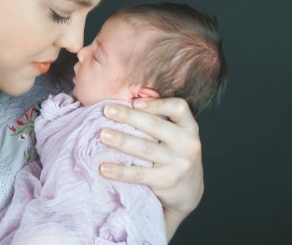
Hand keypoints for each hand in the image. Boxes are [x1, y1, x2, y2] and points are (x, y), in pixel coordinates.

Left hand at [98, 97, 203, 236]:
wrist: (189, 191)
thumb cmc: (174, 153)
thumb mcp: (176, 134)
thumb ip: (160, 118)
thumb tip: (129, 100)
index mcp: (189, 127)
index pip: (179, 107)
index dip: (156, 103)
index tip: (135, 102)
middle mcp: (187, 144)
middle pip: (155, 125)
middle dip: (128, 116)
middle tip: (107, 110)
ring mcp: (178, 164)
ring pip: (144, 148)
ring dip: (121, 140)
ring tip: (102, 134)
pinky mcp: (166, 181)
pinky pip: (139, 174)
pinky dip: (119, 171)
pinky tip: (103, 168)